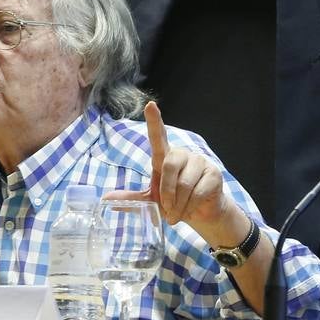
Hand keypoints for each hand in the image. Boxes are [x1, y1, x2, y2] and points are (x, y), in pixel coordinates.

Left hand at [105, 101, 248, 247]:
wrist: (201, 212)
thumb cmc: (175, 202)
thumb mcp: (151, 201)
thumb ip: (132, 198)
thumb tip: (106, 198)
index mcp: (165, 158)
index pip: (158, 137)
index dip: (154, 121)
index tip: (150, 106)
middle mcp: (182, 155)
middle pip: (170, 165)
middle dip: (166, 192)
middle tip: (167, 211)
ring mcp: (200, 162)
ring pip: (184, 184)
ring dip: (178, 205)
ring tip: (177, 214)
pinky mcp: (213, 174)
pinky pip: (198, 193)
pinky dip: (190, 207)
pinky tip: (191, 210)